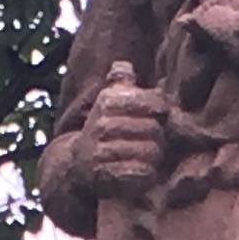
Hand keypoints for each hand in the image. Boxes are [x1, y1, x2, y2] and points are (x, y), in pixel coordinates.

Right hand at [73, 62, 166, 197]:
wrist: (77, 165)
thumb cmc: (103, 130)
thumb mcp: (109, 102)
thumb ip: (120, 82)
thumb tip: (124, 65)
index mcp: (108, 102)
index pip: (151, 102)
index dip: (161, 110)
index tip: (161, 116)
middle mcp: (102, 124)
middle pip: (154, 129)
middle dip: (159, 138)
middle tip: (153, 142)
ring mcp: (102, 150)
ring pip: (150, 151)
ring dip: (155, 157)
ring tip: (148, 157)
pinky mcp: (106, 175)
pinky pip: (142, 172)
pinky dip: (148, 174)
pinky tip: (143, 171)